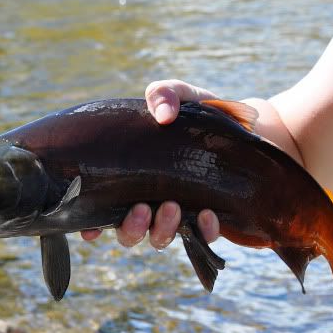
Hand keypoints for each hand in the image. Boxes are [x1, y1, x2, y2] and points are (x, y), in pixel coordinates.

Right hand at [79, 79, 220, 247]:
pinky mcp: (208, 218)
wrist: (241, 124)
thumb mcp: (180, 94)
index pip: (102, 211)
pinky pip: (203, 235)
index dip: (91, 225)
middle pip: (129, 232)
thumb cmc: (197, 112)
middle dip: (131, 227)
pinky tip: (208, 214)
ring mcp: (178, 213)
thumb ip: (164, 93)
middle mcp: (150, 202)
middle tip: (142, 208)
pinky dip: (204, 230)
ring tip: (172, 206)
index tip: (90, 228)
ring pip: (159, 238)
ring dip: (161, 229)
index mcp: (131, 178)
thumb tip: (163, 114)